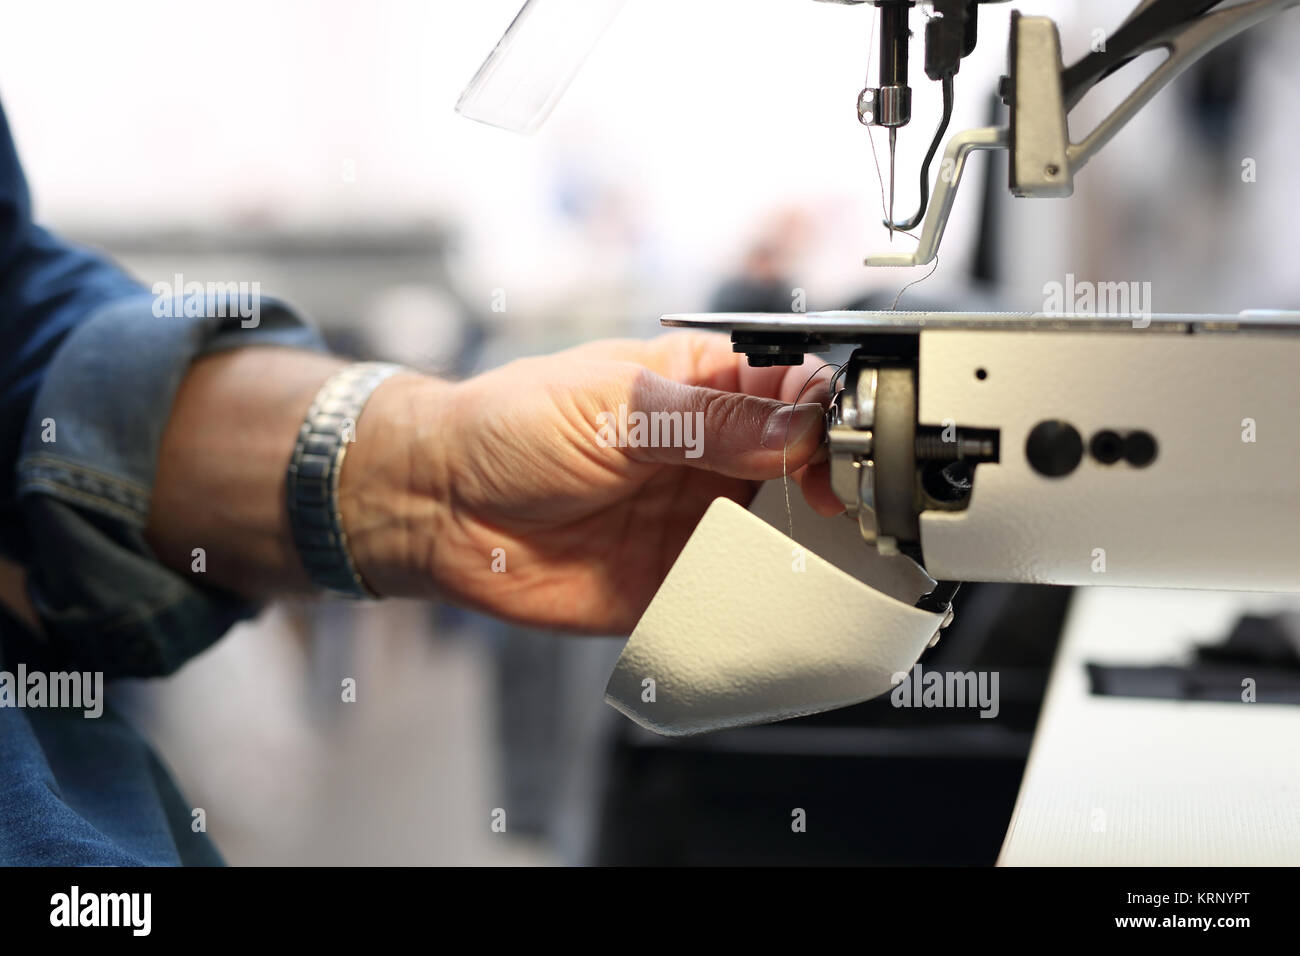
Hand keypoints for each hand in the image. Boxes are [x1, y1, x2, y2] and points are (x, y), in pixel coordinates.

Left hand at [342, 333, 842, 633]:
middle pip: (805, 468)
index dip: (828, 422)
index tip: (838, 455)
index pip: (795, 395)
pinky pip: (738, 593)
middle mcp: (711, 453)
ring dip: (807, 548)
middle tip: (838, 512)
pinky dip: (762, 601)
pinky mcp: (678, 581)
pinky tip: (774, 601)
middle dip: (833, 489)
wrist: (437, 507)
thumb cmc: (505, 429)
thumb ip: (707, 421)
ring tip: (817, 559)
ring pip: (784, 533)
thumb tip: (797, 427)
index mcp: (701, 387)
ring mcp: (697, 519)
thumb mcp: (611, 408)